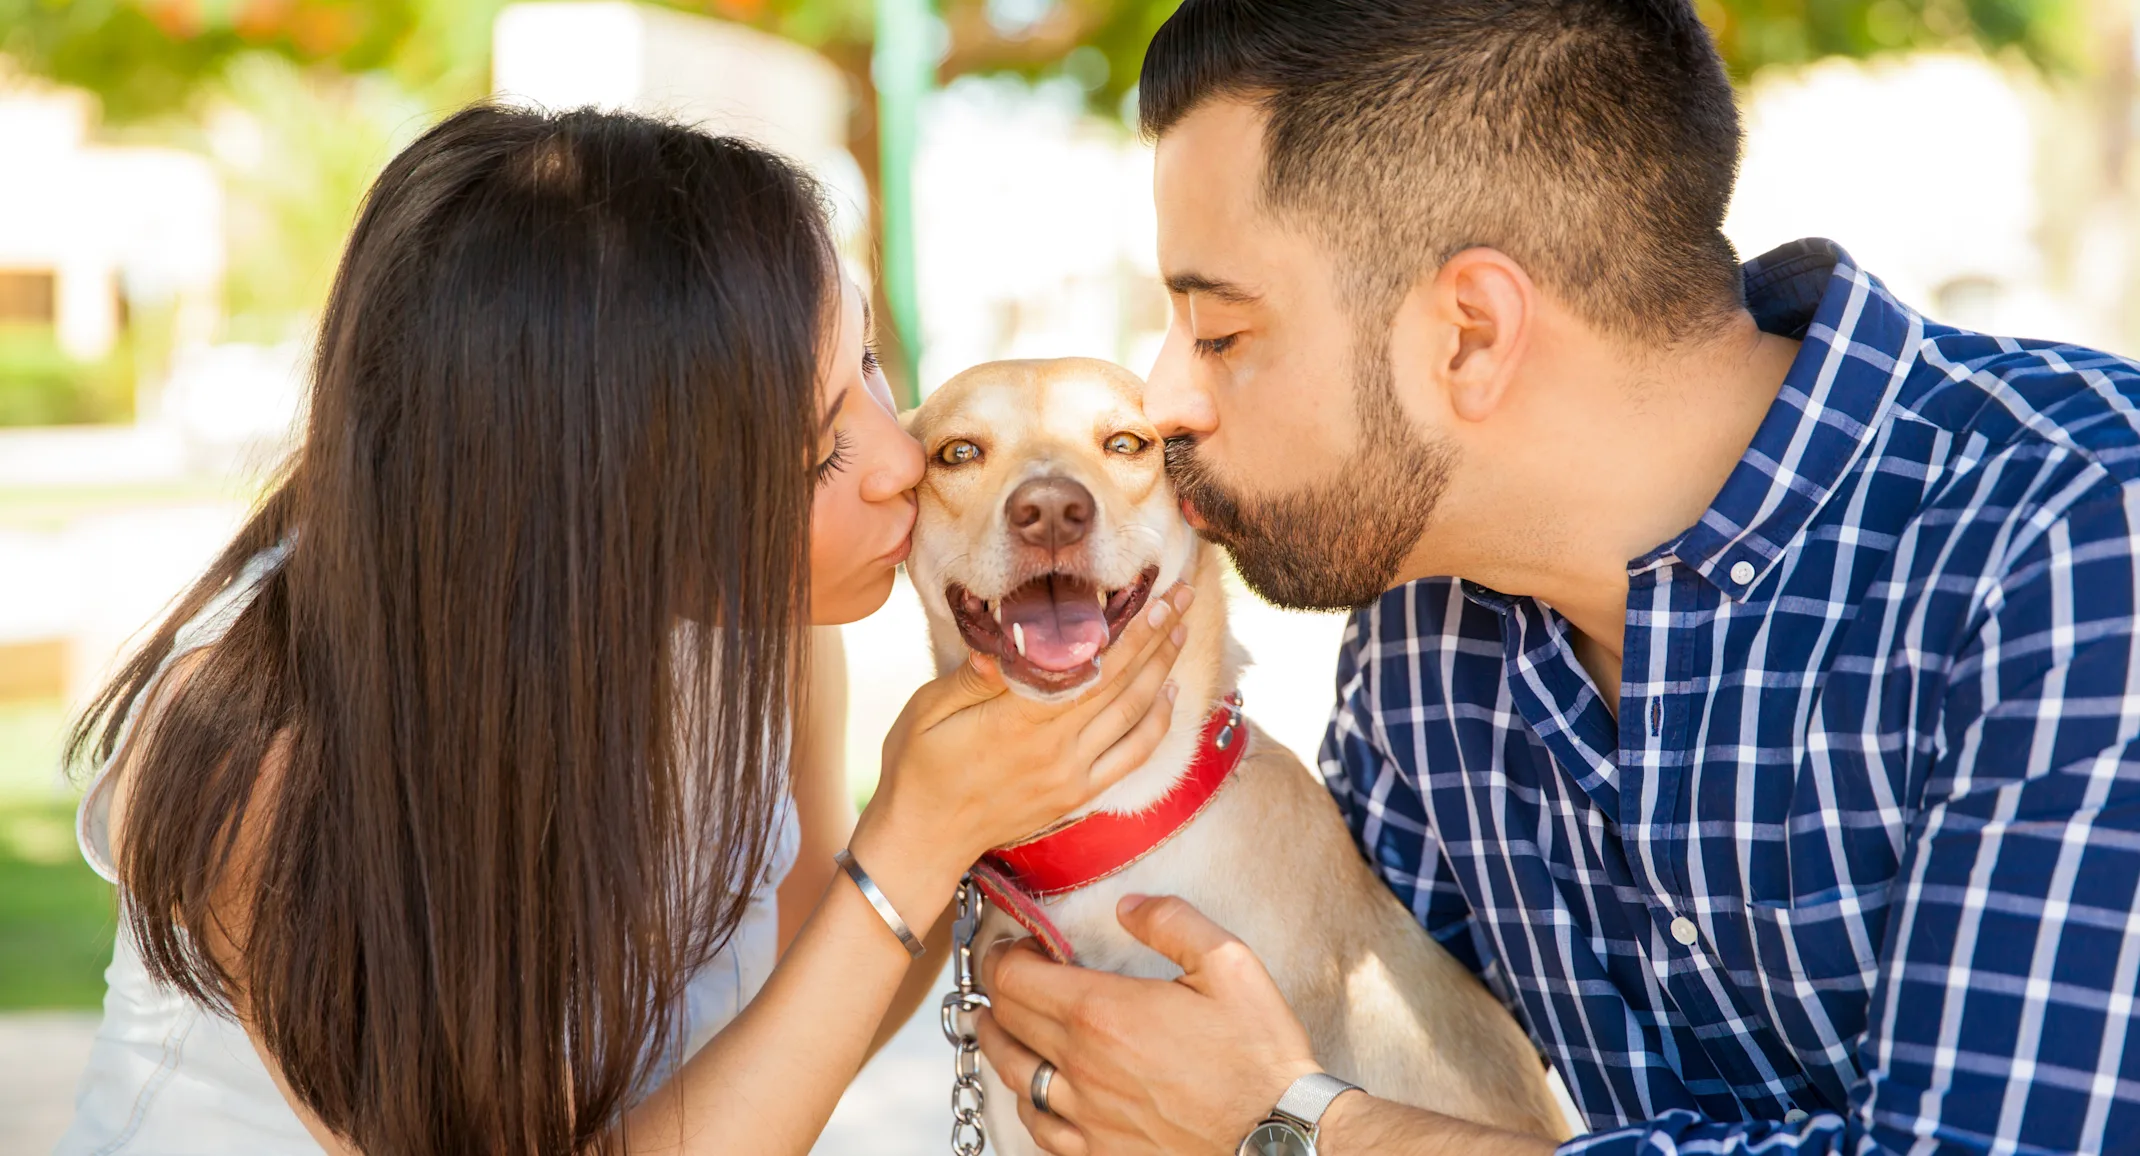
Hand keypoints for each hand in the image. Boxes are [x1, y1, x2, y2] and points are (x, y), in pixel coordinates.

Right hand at [853, 584, 1193, 905]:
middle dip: (1157, 637)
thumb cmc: (916, 769)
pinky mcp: (1077, 796)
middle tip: (1183, 598)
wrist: (923, 842)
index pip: (1088, 666)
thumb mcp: (927, 711)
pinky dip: (1157, 724)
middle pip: (1122, 683)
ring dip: (1163, 671)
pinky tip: (1168, 694)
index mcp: (1017, 720)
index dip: (1128, 632)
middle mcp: (1054, 747)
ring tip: (1182, 631)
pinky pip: (1131, 757)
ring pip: (1134, 715)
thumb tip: (1008, 641)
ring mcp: (1071, 775)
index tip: (1154, 599)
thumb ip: (972, 677)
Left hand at [978, 894, 1320, 1155]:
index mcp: (1103, 1012)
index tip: (1016, 943)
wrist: (1278, 1136)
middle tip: (1006, 973)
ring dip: (998, 1041)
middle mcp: (1081, 1065)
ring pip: (1012, 1075)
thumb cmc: (1257, 1054)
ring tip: (998, 1022)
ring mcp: (1085, 1115)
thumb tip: (1128, 906)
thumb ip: (1172, 922)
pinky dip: (1024, 1101)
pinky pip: (1038, 1128)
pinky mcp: (1099, 1153)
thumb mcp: (1228, 964)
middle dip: (995, 989)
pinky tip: (1032, 1089)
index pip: (1014, 978)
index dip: (1003, 954)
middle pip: (1005, 1021)